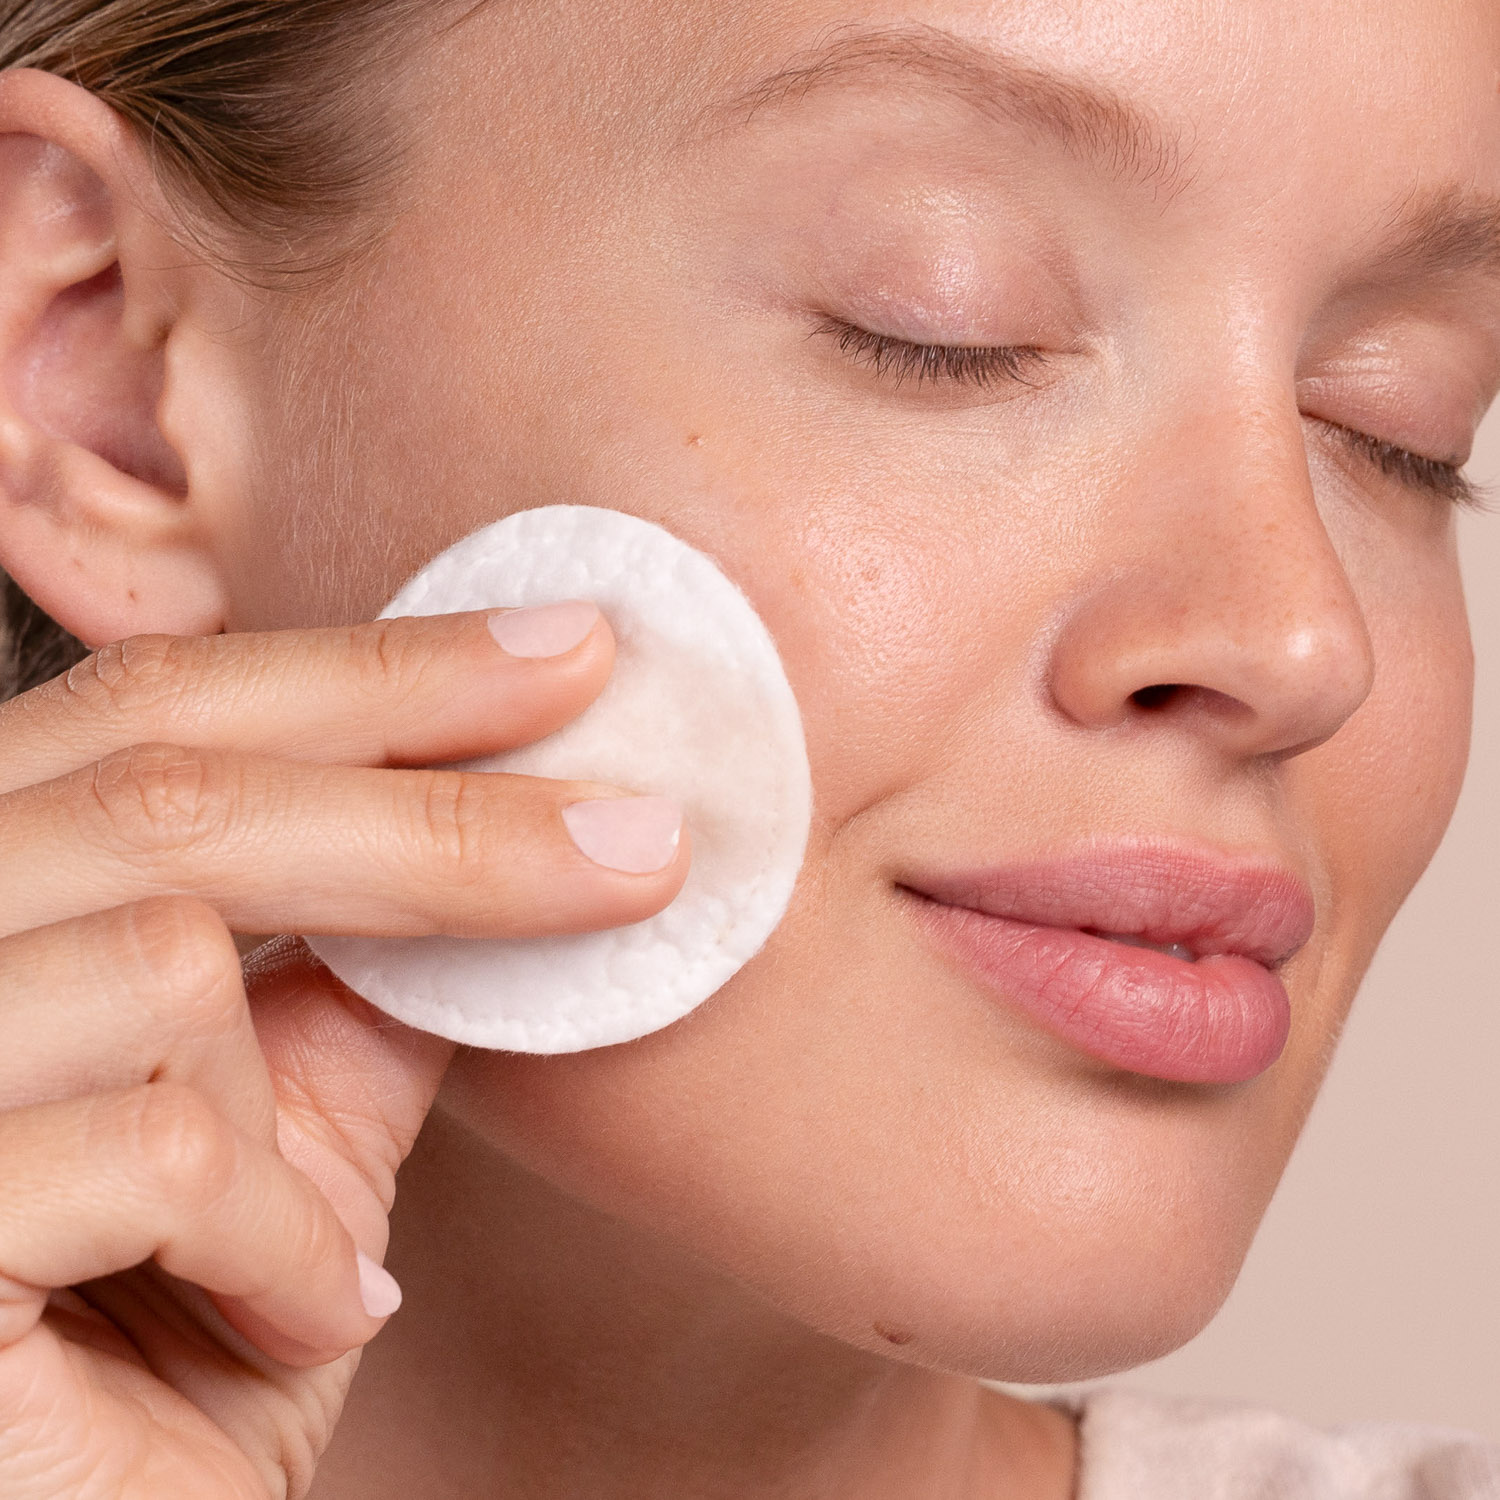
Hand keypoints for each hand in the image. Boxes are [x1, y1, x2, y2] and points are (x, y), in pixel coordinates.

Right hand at [0, 606, 687, 1498]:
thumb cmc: (159, 1366)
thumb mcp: (276, 1149)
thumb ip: (345, 995)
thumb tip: (504, 847)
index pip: (156, 711)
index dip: (372, 671)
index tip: (568, 650)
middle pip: (173, 793)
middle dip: (444, 812)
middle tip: (650, 839)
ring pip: (166, 960)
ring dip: (301, 1126)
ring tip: (331, 1269)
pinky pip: (166, 1154)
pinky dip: (281, 1246)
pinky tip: (297, 1325)